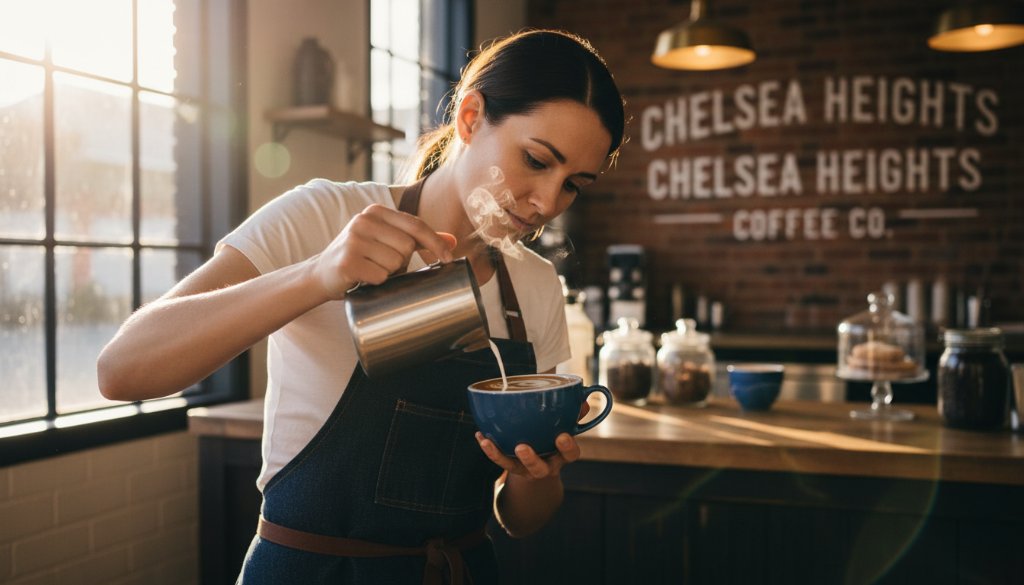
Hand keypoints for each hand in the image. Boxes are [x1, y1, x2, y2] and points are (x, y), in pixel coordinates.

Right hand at [311, 204, 456, 298]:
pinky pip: (381, 276)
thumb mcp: (387, 241)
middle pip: (407, 247)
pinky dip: (376, 282)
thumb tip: (452, 240)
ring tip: (372, 270)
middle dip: (402, 262)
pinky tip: (363, 278)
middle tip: (383, 265)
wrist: (320, 274)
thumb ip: (417, 239)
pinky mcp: (347, 261)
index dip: (435, 243)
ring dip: (389, 273)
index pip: (416, 225)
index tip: (448, 258)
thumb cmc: (360, 258)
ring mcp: (354, 240)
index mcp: (376, 211)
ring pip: (395, 263)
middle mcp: (364, 220)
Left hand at [474, 401, 590, 480]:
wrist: (541, 465)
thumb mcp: (566, 428)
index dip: (568, 447)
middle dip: (531, 460)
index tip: (562, 436)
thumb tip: (582, 399)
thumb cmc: (556, 438)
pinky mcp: (511, 467)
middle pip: (539, 468)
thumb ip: (573, 415)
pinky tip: (480, 435)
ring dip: (500, 456)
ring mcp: (526, 469)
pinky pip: (498, 459)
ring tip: (489, 443)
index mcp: (562, 455)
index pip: (570, 454)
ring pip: (514, 467)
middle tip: (522, 447)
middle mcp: (546, 466)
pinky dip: (489, 448)